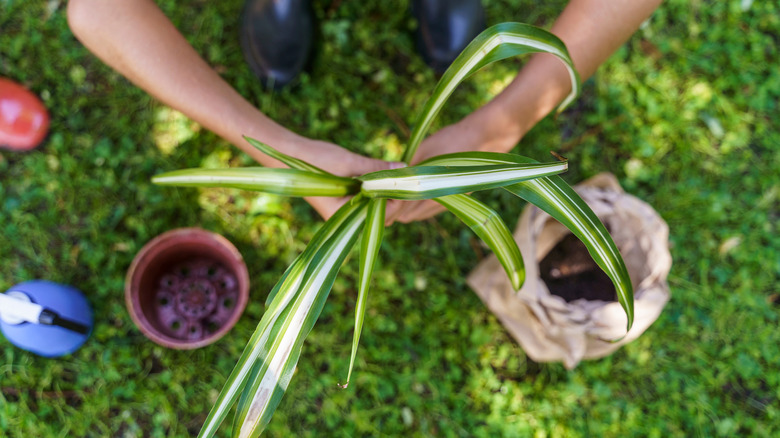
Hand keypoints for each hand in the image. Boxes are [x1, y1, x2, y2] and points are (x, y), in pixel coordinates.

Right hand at [292, 138, 403, 219]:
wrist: (287, 155)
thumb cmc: (313, 160)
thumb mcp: (348, 161)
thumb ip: (376, 167)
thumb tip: (404, 167)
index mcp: (342, 215)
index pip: (380, 216)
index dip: (396, 200)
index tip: (406, 180)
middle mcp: (344, 219)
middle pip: (381, 217)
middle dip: (395, 199)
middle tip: (406, 176)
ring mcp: (345, 211)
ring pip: (376, 209)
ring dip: (388, 194)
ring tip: (397, 175)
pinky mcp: (345, 201)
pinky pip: (368, 201)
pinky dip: (377, 190)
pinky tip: (384, 176)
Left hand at [387, 116, 523, 223]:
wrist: (483, 140)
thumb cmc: (453, 142)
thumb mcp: (424, 151)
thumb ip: (406, 169)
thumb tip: (384, 179)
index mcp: (429, 191)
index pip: (402, 209)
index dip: (388, 205)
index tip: (377, 196)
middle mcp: (437, 202)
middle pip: (407, 215)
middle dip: (394, 208)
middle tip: (381, 193)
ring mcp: (445, 203)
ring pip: (416, 214)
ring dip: (405, 207)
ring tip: (392, 192)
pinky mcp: (451, 200)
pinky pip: (427, 209)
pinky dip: (416, 204)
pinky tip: (410, 191)